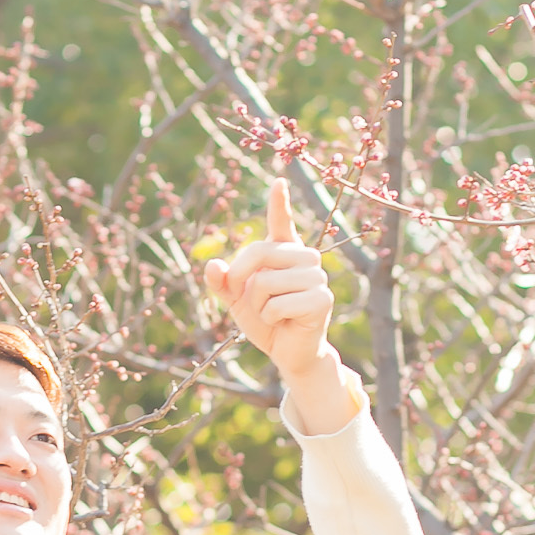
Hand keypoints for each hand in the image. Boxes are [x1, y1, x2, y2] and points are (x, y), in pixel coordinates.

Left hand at [203, 178, 354, 430]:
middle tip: (250, 301)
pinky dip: (271, 318)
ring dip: (258, 305)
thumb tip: (212, 266)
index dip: (279, 203)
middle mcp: (304, 259)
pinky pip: (278, 304)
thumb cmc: (265, 321)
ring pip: (266, 282)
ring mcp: (317, 277)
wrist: (288, 353)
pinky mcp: (322, 299)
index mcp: (284, 253)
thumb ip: (222, 283)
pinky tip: (284, 323)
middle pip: (258, 252)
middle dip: (242, 280)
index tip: (278, 181)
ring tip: (272, 314)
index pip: (281, 223)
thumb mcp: (237, 301)